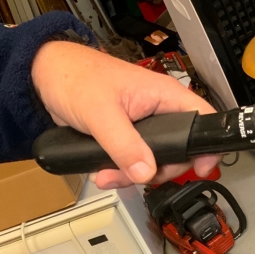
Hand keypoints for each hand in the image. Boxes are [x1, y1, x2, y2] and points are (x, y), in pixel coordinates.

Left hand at [31, 41, 221, 188]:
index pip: (204, 120)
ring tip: (109, 176)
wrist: (45, 77)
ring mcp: (147, 126)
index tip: (201, 169)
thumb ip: (124, 145)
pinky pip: (138, 162)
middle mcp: (161, 111)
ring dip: (136, 175)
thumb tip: (146, 172)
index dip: (210, 147)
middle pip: (181, 152)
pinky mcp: (131, 137)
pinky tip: (105, 172)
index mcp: (164, 96)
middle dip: (158, 171)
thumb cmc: (74, 77)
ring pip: (157, 161)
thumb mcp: (100, 114)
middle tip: (137, 176)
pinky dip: (123, 172)